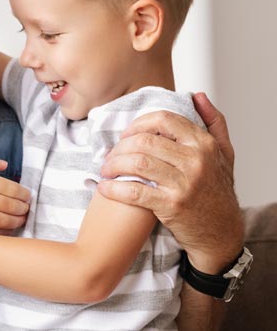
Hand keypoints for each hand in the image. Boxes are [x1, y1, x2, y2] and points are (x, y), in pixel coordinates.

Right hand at [0, 152, 28, 231]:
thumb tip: (5, 165)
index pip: (12, 188)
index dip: (24, 194)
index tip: (27, 196)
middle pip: (12, 205)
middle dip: (24, 208)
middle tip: (28, 209)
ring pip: (5, 220)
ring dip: (18, 221)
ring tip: (22, 220)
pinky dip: (3, 231)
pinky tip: (6, 229)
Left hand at [98, 93, 242, 272]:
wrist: (221, 234)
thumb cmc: (218, 192)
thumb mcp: (225, 154)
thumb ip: (213, 122)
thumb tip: (197, 95)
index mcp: (204, 144)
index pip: (163, 120)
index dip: (138, 124)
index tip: (126, 135)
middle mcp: (196, 161)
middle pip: (144, 141)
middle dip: (120, 146)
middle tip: (109, 155)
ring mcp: (184, 183)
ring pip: (137, 163)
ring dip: (113, 165)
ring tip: (105, 170)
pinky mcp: (171, 206)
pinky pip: (134, 192)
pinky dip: (114, 188)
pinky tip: (104, 188)